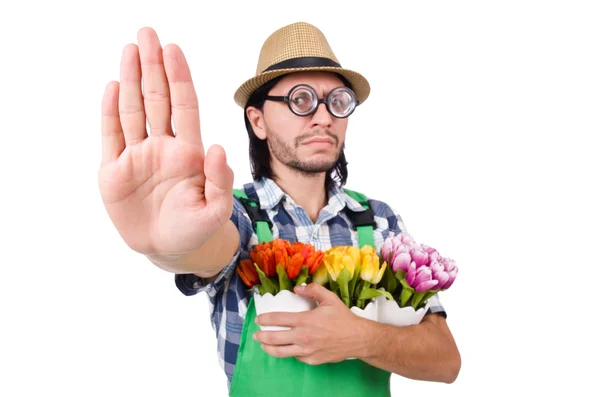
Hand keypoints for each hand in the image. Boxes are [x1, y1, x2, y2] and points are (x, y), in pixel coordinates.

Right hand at [98, 27, 233, 254]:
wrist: (170, 250)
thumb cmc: (197, 229)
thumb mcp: (215, 211)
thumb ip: (219, 180)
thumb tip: (216, 147)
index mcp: (189, 152)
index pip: (184, 106)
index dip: (179, 78)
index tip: (173, 50)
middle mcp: (163, 146)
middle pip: (157, 99)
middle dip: (153, 66)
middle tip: (148, 33)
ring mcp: (138, 156)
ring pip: (133, 110)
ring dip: (132, 79)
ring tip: (130, 49)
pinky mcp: (115, 170)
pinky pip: (112, 135)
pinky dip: (110, 111)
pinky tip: (114, 86)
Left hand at [253, 283, 367, 364]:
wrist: (357, 339)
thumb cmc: (343, 318)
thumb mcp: (330, 298)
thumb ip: (313, 290)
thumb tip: (297, 287)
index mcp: (305, 320)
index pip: (278, 319)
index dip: (265, 319)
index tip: (258, 319)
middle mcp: (303, 336)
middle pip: (274, 338)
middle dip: (261, 336)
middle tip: (256, 334)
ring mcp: (306, 350)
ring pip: (281, 352)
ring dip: (268, 348)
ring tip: (263, 345)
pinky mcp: (311, 360)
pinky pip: (295, 357)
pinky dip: (289, 353)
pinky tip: (286, 349)